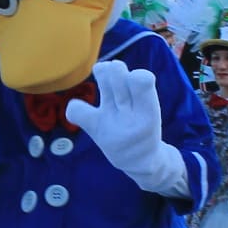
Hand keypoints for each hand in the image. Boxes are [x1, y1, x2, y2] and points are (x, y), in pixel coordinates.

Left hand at [65, 60, 186, 196]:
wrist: (140, 162)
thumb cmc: (143, 127)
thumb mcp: (151, 110)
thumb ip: (136, 89)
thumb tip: (108, 65)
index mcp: (149, 112)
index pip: (142, 81)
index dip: (138, 75)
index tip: (137, 80)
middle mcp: (129, 117)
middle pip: (119, 77)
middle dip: (116, 68)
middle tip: (117, 70)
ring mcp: (110, 123)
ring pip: (104, 86)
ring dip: (103, 72)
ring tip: (104, 73)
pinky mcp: (95, 130)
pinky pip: (78, 112)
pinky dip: (76, 106)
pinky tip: (83, 107)